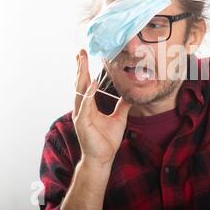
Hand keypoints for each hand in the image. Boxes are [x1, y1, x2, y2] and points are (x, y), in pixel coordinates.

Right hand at [72, 49, 131, 165]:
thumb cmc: (107, 140)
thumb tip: (129, 94)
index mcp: (89, 106)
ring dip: (81, 75)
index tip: (84, 56)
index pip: (86, 83)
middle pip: (80, 83)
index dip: (85, 70)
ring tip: (82, 61)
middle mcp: (82, 108)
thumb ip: (122, 105)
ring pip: (79, 90)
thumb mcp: (119, 117)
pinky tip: (92, 83)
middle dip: (80, 67)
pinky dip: (88, 93)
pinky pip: (85, 105)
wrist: (103, 157)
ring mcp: (81, 114)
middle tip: (80, 51)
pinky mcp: (82, 122)